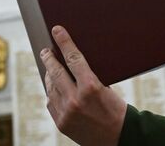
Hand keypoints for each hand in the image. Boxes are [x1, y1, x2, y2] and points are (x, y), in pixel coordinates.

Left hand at [40, 25, 126, 145]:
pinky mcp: (61, 123)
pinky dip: (52, 92)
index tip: (57, 31)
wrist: (118, 138)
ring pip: (51, 87)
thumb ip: (89, 77)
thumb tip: (72, 62)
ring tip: (50, 68)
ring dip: (49, 75)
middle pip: (56, 72)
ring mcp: (66, 112)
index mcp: (91, 87)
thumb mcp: (107, 88)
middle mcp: (75, 99)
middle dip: (49, 58)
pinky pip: (51, 102)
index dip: (64, 42)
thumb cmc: (116, 110)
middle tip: (46, 50)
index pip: (73, 58)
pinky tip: (54, 87)